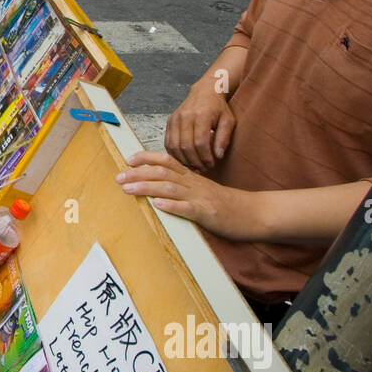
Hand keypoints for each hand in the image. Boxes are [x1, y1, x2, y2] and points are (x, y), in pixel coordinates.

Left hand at [115, 151, 252, 240]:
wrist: (253, 212)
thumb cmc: (226, 204)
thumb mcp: (202, 191)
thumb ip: (184, 187)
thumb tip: (161, 189)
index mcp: (192, 177)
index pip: (167, 160)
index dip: (146, 157)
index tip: (128, 159)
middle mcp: (194, 183)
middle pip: (162, 173)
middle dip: (138, 174)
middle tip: (118, 177)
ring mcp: (200, 197)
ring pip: (170, 188)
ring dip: (147, 188)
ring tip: (128, 189)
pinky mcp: (207, 213)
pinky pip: (188, 208)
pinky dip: (172, 206)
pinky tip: (158, 205)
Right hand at [165, 79, 236, 172]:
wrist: (205, 92)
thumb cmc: (218, 108)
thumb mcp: (228, 121)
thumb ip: (224, 138)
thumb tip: (218, 155)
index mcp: (202, 115)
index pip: (200, 142)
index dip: (205, 157)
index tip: (211, 164)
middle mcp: (185, 116)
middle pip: (186, 146)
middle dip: (195, 161)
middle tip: (203, 168)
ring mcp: (175, 118)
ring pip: (174, 146)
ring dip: (183, 160)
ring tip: (194, 166)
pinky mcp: (169, 121)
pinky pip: (168, 142)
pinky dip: (174, 154)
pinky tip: (184, 158)